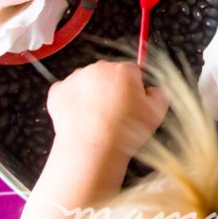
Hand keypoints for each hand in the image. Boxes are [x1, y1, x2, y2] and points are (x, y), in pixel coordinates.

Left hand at [47, 61, 168, 158]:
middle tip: (115, 113)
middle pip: (109, 74)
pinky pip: (66, 91)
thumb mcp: (157, 114)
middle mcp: (99, 68)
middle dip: (112, 88)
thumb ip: (159, 95)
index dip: (134, 88)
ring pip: (87, 82)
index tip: (132, 103)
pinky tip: (79, 117)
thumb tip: (153, 90)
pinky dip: (71, 101)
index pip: (132, 71)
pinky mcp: (58, 91)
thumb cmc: (125, 132)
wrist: (93, 149)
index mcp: (124, 70)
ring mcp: (76, 78)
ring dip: (92, 94)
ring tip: (96, 119)